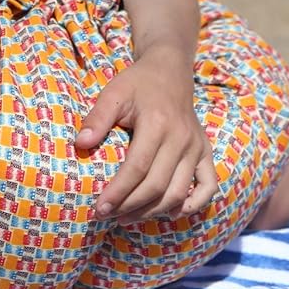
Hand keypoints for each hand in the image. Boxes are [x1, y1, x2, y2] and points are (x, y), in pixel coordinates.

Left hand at [77, 51, 216, 223]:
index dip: (118, 192)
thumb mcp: (114, 93)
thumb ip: (97, 118)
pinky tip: (171, 212)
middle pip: (157, 185)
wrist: (170, 71)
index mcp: (158, 123)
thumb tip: (80, 144)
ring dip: (153, 211)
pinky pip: (208, 186)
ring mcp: (197, 147)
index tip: (100, 207)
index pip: (137, 168)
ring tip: (127, 217)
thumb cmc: (137, 84)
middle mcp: (182, 138)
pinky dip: (193, 204)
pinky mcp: (205, 152)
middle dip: (130, 206)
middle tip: (108, 216)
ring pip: (179, 192)